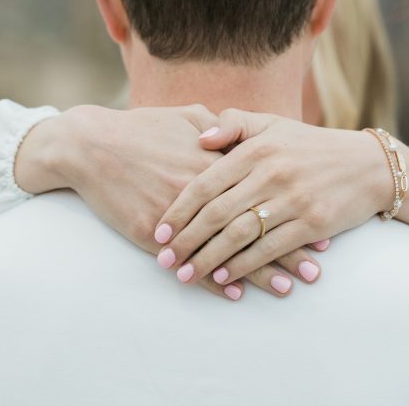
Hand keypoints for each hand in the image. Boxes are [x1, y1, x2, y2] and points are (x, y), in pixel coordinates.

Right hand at [16, 104, 324, 299]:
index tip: (319, 222)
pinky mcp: (151, 231)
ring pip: (225, 247)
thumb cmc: (140, 127)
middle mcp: (201, 187)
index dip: (291, 208)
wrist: (89, 144)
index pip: (263, 188)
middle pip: (252, 221)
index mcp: (212, 158)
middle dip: (286, 247)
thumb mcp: (185, 116)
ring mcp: (177, 213)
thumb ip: (220, 125)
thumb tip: (243, 129)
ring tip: (287, 288)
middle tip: (315, 267)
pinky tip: (236, 293)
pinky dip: (213, 278)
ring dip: (258, 270)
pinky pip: (189, 259)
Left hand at [154, 109, 408, 286]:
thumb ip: (234, 124)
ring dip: (208, 258)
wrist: (368, 165)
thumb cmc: (311, 146)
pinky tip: (225, 277)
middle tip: (165, 259)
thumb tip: (200, 138)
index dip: (179, 209)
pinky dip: (244, 266)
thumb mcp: (273, 125)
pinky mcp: (312, 224)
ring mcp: (292, 199)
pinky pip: (269, 249)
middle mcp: (272, 173)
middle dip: (186, 240)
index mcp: (256, 148)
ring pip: (239, 235)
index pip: (206, 182)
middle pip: (217, 213)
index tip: (159, 229)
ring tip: (186, 274)